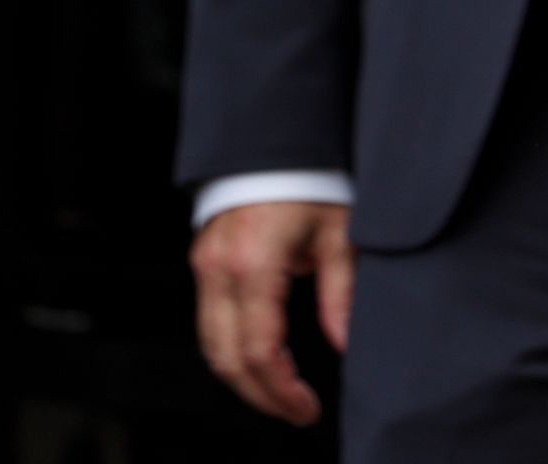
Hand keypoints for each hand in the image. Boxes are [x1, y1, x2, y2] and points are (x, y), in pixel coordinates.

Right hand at [191, 199, 353, 425]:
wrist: (276, 136)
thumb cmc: (310, 177)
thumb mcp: (339, 233)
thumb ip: (342, 293)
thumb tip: (344, 343)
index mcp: (254, 264)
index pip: (260, 352)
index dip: (282, 391)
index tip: (305, 408)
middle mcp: (220, 268)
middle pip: (227, 359)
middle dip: (260, 396)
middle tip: (295, 410)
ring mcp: (205, 264)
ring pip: (210, 345)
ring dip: (242, 377)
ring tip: (279, 391)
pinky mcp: (203, 259)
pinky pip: (207, 320)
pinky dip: (229, 348)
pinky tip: (259, 356)